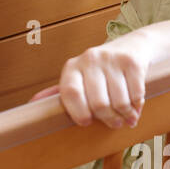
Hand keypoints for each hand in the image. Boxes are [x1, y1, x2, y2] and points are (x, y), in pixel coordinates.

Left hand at [27, 28, 155, 129]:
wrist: (134, 45)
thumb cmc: (102, 71)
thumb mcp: (80, 78)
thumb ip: (60, 92)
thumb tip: (31, 105)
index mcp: (72, 67)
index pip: (70, 93)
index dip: (78, 113)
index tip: (86, 122)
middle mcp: (89, 59)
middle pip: (98, 103)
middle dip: (109, 119)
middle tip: (115, 123)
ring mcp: (111, 59)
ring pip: (119, 102)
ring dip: (126, 115)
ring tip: (127, 118)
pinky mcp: (131, 61)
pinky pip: (136, 94)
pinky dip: (137, 107)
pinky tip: (136, 108)